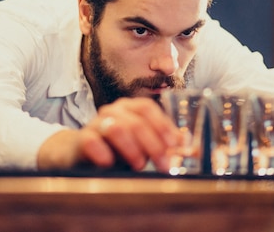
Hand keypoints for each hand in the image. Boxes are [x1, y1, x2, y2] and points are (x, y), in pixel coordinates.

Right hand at [37, 97, 180, 170]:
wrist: (80, 154)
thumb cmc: (117, 149)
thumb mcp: (143, 146)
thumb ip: (164, 145)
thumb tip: (193, 149)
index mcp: (130, 108)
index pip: (147, 109)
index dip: (162, 125)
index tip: (174, 145)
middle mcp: (113, 111)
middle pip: (136, 121)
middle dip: (153, 144)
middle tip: (163, 164)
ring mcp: (96, 123)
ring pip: (116, 128)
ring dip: (132, 149)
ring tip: (139, 166)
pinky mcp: (81, 139)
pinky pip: (92, 142)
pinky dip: (103, 153)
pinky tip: (110, 164)